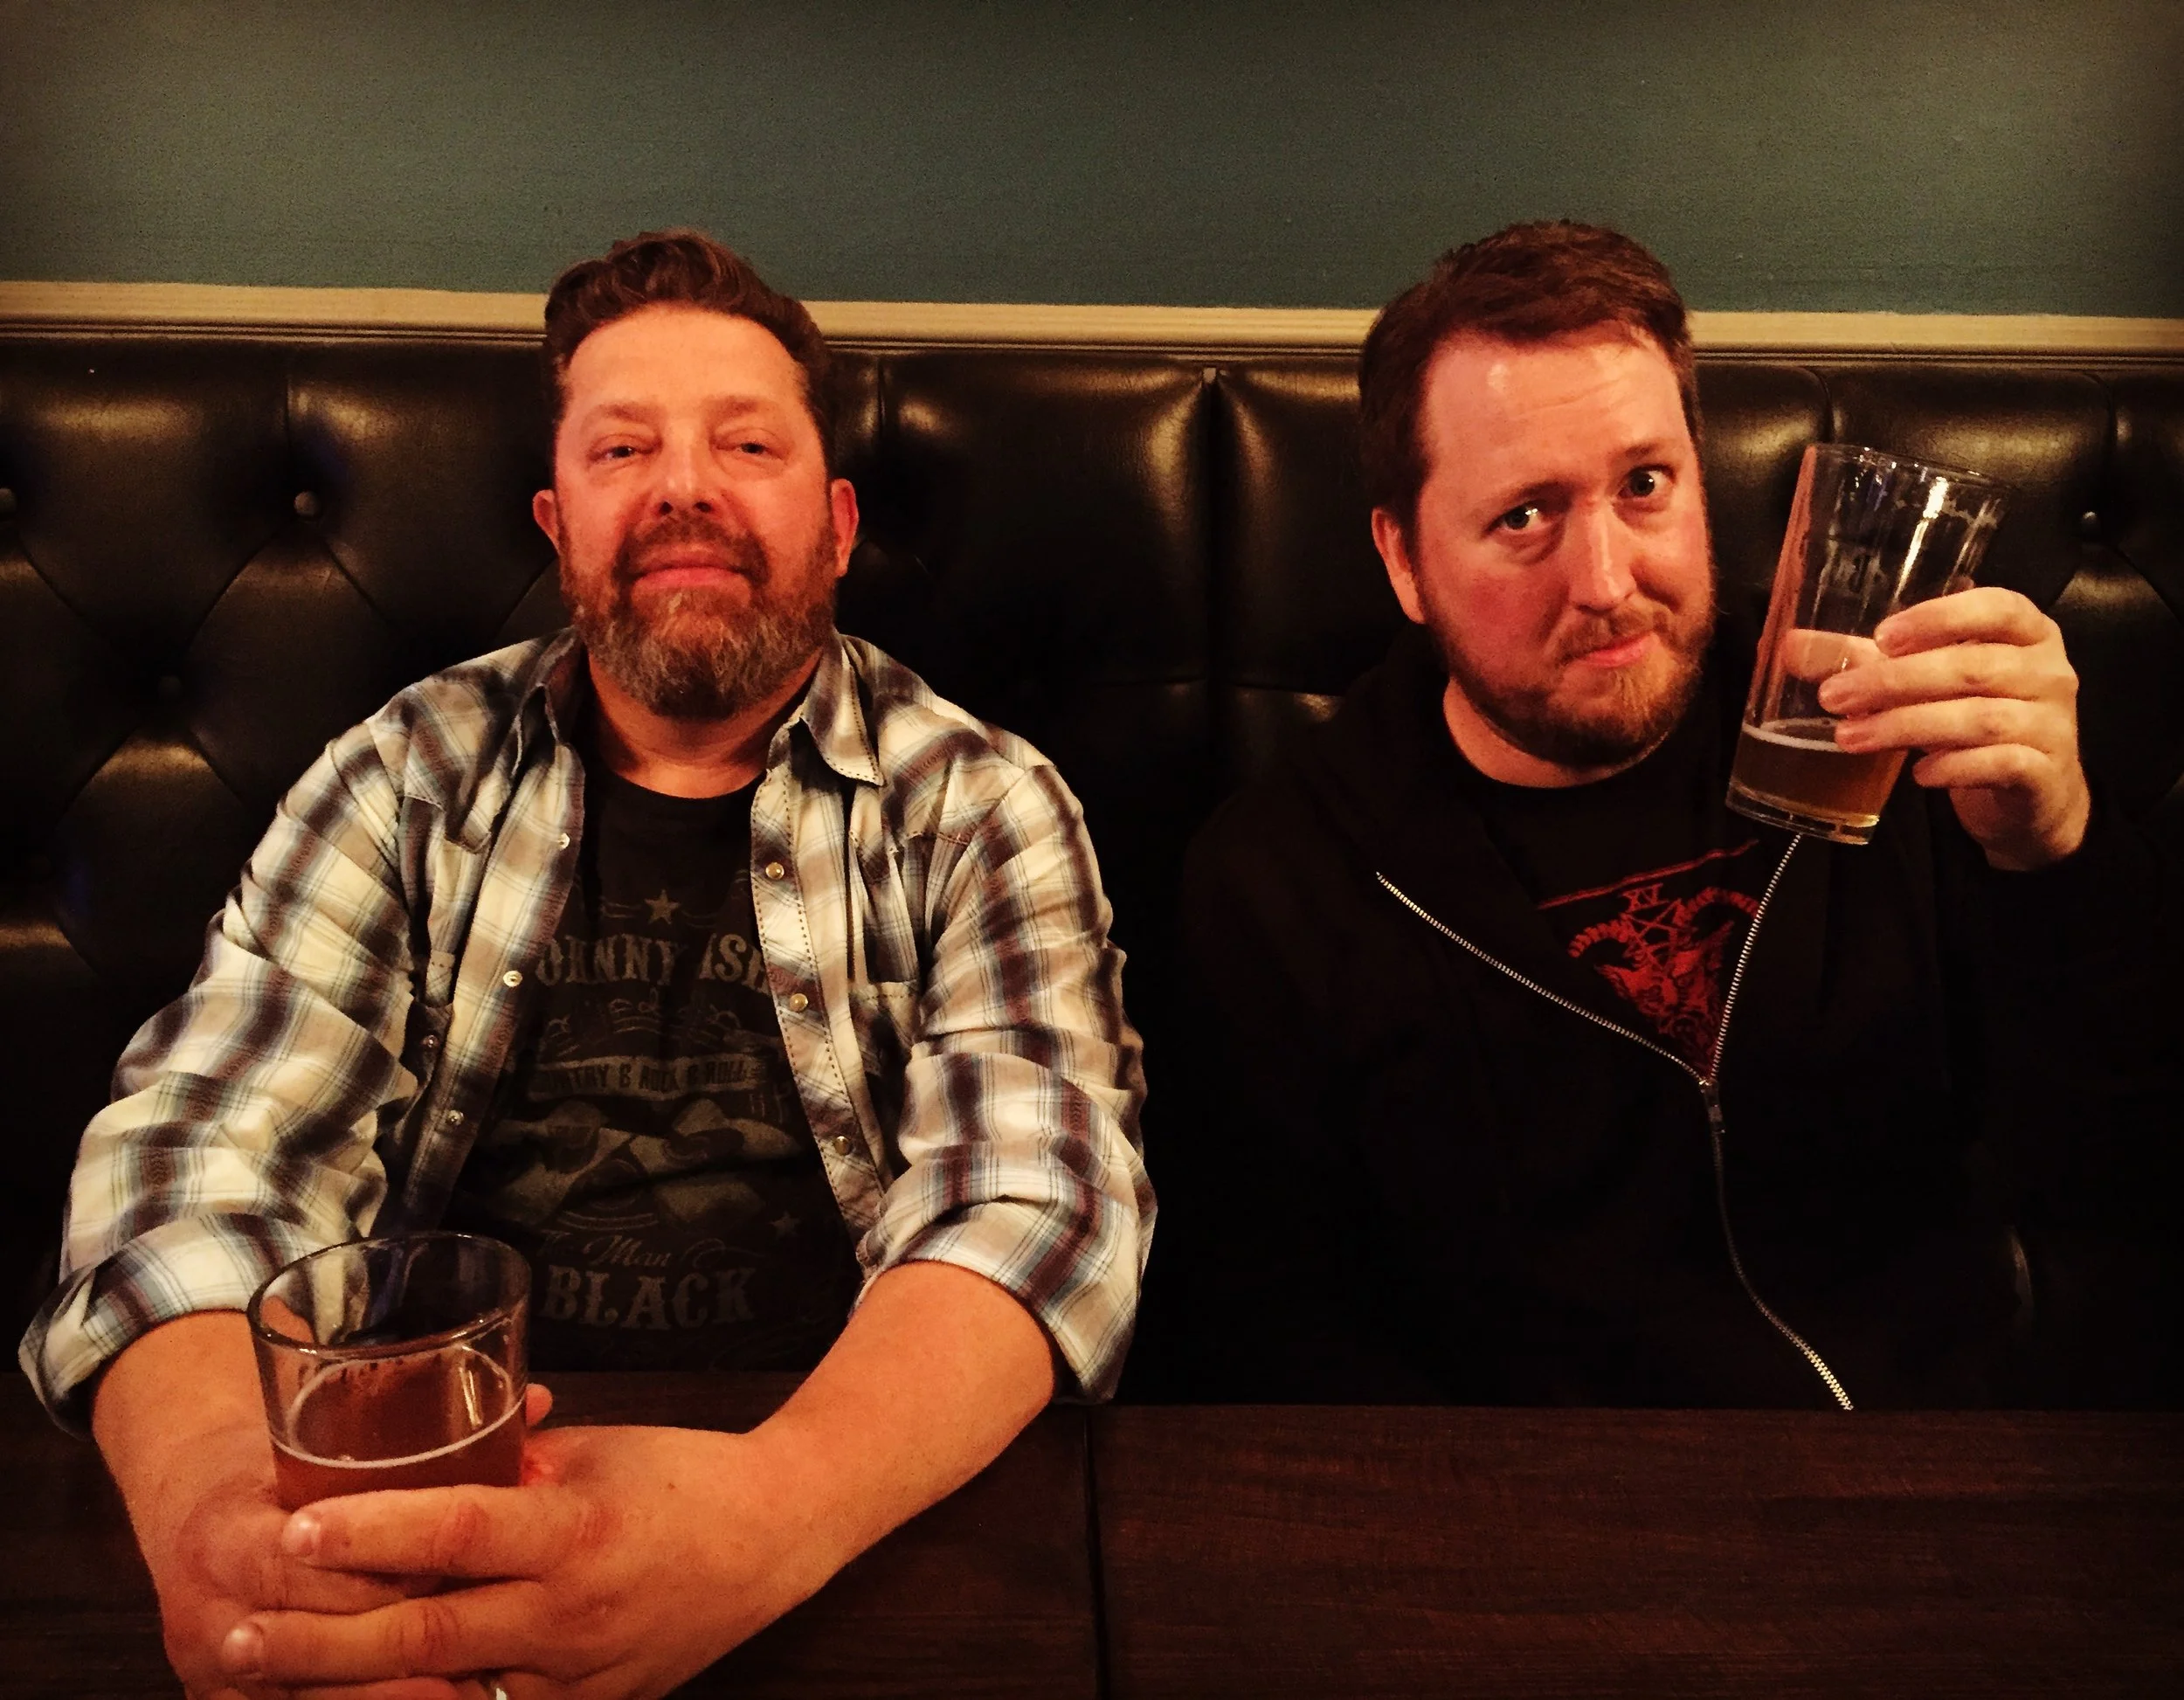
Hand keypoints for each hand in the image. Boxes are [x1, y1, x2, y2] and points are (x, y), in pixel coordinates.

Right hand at [137, 1367, 550, 1699]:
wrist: (195, 1518)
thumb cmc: (273, 1475)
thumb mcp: (318, 1443)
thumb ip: (417, 1433)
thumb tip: (536, 1401)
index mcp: (227, 1534)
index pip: (308, 1567)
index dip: (387, 1574)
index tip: (455, 1573)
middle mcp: (209, 1611)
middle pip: (315, 1640)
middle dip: (398, 1644)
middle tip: (480, 1645)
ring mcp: (213, 1668)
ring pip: (307, 1697)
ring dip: (389, 1692)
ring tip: (466, 1687)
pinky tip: (432, 1694)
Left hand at [220, 1422, 841, 1699]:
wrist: (777, 1536)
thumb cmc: (684, 1476)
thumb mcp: (593, 1453)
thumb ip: (507, 1472)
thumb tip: (427, 1476)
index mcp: (573, 1532)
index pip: (456, 1530)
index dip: (371, 1530)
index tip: (294, 1528)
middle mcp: (570, 1612)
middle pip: (424, 1634)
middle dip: (319, 1640)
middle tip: (236, 1634)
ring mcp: (579, 1673)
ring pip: (444, 1696)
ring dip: (354, 1690)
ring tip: (272, 1682)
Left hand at [1817, 586, 2090, 869]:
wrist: (2033, 796)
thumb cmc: (1974, 719)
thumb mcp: (1924, 683)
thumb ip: (1864, 659)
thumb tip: (1789, 645)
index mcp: (2027, 633)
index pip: (1997, 607)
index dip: (1940, 618)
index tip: (1883, 636)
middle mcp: (2048, 671)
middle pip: (1973, 667)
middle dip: (1895, 681)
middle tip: (1833, 697)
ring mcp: (2052, 722)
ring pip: (1980, 718)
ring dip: (1906, 726)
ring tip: (1848, 737)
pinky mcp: (2045, 772)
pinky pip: (2001, 763)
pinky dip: (1954, 766)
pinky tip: (1916, 773)